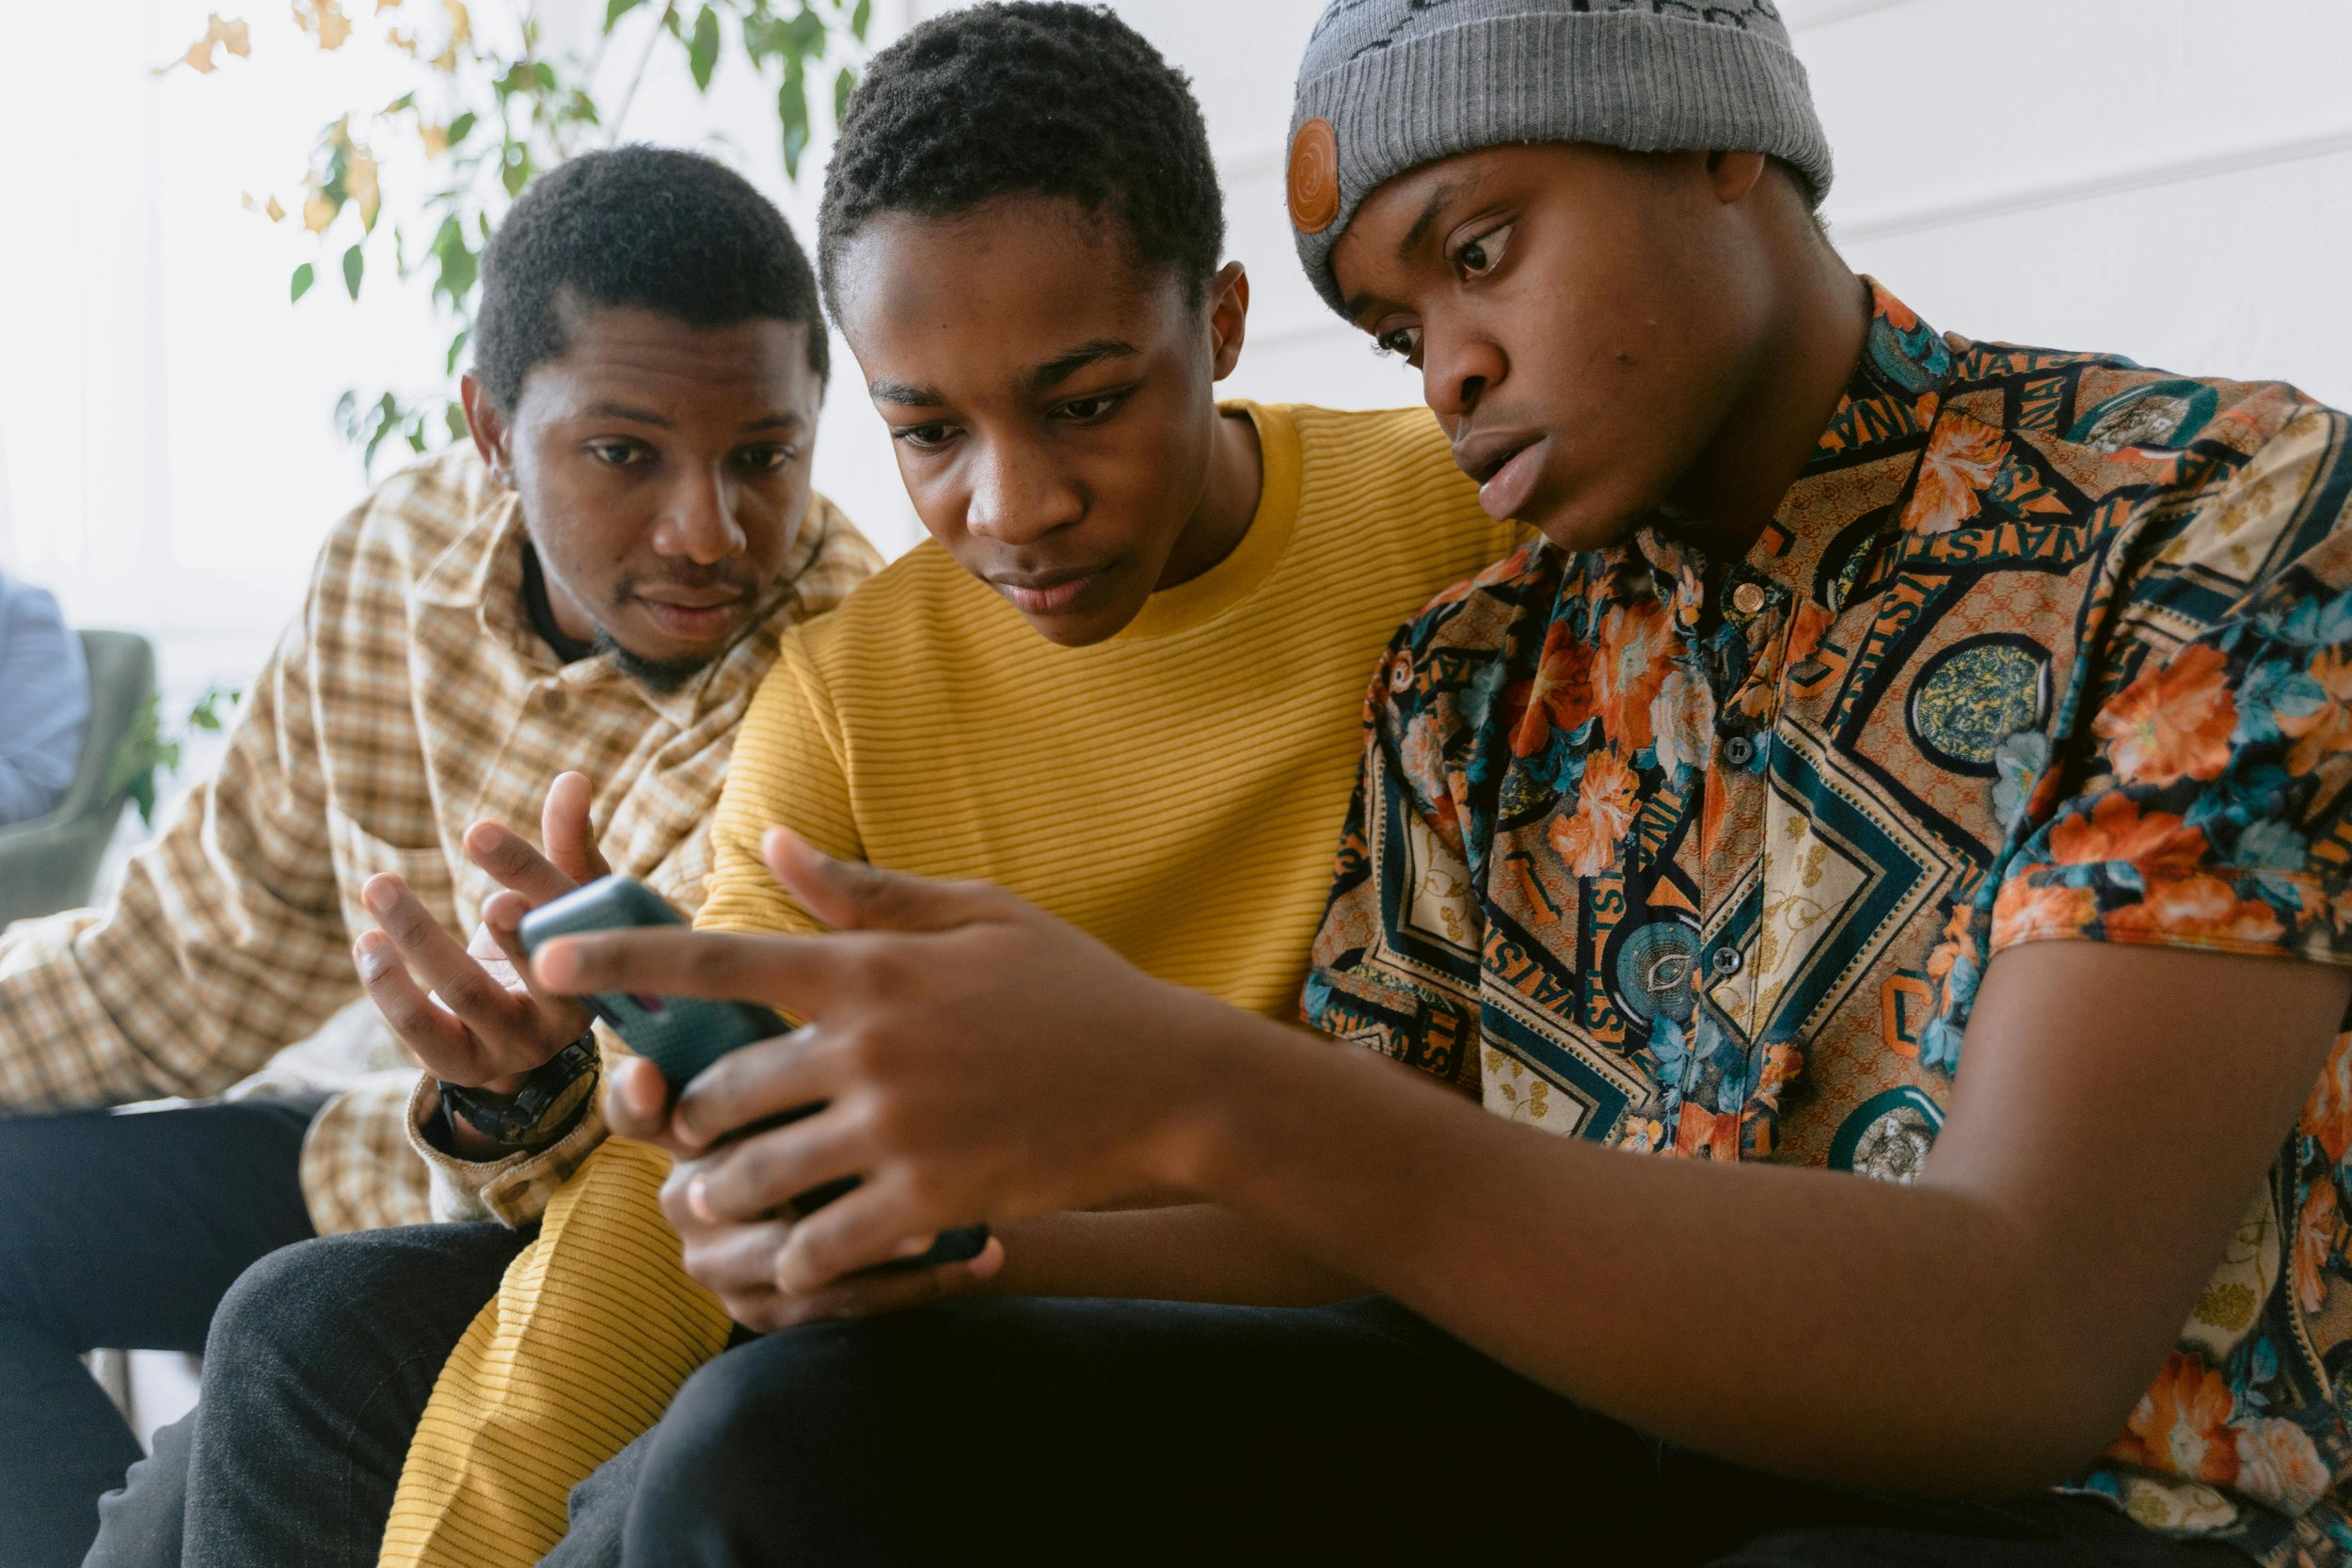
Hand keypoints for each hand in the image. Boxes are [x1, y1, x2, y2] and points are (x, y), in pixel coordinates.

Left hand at [355, 771, 609, 1099]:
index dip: (529, 873)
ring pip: (467, 993)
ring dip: (419, 937)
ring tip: (380, 885)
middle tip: (479, 895)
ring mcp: (515, 1045)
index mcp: (604, 960)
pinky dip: (390, 987)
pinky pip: (422, 1032)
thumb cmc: (555, 941)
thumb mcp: (571, 897)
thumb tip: (572, 778)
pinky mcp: (465, 1065)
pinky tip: (367, 942)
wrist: (534, 1033)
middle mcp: (568, 1011)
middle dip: (505, 930)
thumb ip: (568, 842)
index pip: (570, 913)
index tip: (479, 832)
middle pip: (535, 966)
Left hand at [540, 829, 1234, 1294]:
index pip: (716, 960)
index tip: (542, 962)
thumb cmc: (1074, 990)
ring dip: (721, 1197)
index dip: (616, 963)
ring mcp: (895, 1130)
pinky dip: (792, 1262)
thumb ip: (865, 892)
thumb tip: (768, 845)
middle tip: (693, 1132)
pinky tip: (794, 1260)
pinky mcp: (928, 1202)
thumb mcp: (979, 916)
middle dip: (687, 1120)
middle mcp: (868, 1047)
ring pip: (751, 1177)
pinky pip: (819, 1248)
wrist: (1169, 1083)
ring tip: (726, 1202)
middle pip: (717, 1092)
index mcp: (872, 968)